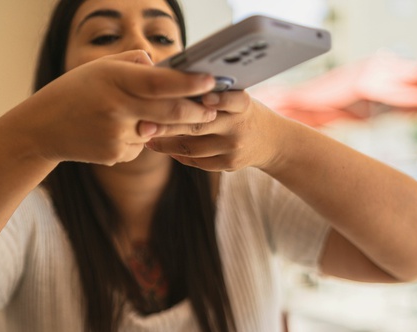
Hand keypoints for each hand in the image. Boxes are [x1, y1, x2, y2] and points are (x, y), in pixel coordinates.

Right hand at [15, 51, 217, 165]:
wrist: (45, 128)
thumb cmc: (76, 92)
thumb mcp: (100, 69)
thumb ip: (134, 64)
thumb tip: (166, 67)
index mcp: (115, 80)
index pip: (161, 83)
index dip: (189, 84)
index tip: (210, 81)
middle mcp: (117, 108)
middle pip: (169, 112)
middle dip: (196, 112)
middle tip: (213, 109)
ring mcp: (117, 135)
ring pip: (156, 132)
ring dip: (157, 126)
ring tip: (125, 116)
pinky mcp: (115, 155)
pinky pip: (140, 147)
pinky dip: (136, 139)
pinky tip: (111, 133)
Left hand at [145, 90, 278, 170]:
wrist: (272, 142)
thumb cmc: (245, 111)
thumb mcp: (239, 96)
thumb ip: (215, 91)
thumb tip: (174, 81)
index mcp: (243, 105)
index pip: (230, 100)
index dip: (214, 99)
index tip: (192, 96)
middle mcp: (238, 128)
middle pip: (199, 126)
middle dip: (169, 125)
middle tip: (144, 123)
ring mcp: (233, 149)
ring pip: (193, 147)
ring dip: (166, 143)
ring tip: (147, 136)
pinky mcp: (228, 165)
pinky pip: (197, 161)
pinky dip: (178, 154)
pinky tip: (163, 147)